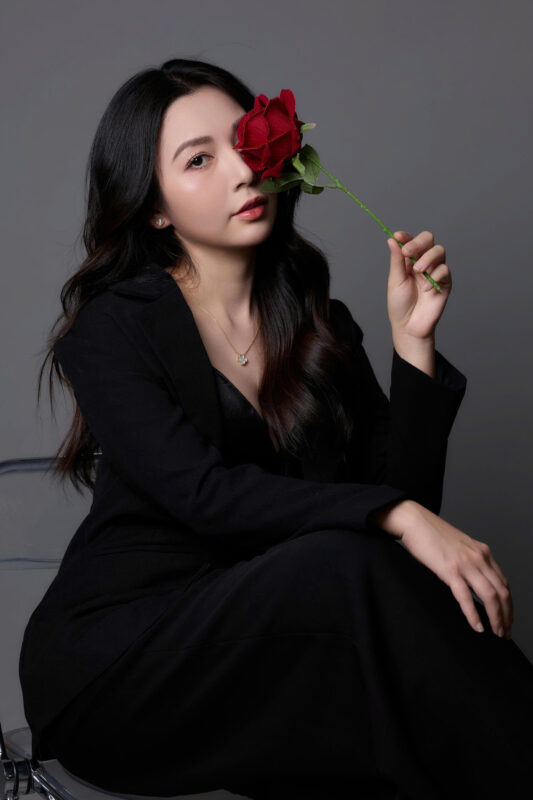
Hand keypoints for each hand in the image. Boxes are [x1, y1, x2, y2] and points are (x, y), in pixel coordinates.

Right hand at [371, 500, 513, 637]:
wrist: (414, 521)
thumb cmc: (431, 534)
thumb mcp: (459, 547)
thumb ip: (470, 561)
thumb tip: (474, 582)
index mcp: (482, 552)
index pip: (503, 582)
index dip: (509, 603)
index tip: (507, 617)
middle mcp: (479, 557)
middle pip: (502, 592)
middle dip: (507, 615)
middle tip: (506, 632)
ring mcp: (465, 563)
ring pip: (490, 596)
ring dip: (497, 618)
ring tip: (497, 632)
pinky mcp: (450, 570)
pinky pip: (466, 597)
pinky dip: (473, 614)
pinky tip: (477, 626)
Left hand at [387, 230, 451, 339]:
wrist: (409, 326)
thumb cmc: (400, 304)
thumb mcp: (395, 281)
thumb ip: (396, 260)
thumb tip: (392, 240)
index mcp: (408, 260)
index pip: (410, 240)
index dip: (405, 237)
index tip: (398, 237)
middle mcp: (423, 262)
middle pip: (428, 240)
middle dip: (418, 243)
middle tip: (408, 253)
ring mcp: (435, 270)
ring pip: (439, 251)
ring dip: (428, 258)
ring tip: (418, 272)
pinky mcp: (445, 282)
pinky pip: (445, 269)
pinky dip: (435, 276)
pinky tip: (427, 288)